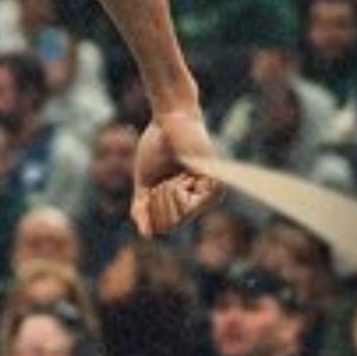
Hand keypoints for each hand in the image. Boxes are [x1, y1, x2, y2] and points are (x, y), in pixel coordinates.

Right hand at [132, 107, 223, 235]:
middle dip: (158, 202)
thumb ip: (143, 207)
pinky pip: (186, 205)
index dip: (150, 210)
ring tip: (175, 175)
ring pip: (178, 216)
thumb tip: (145, 234)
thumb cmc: (157, 146)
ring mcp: (212, 194)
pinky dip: (176, 191)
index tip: (153, 186)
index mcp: (189, 199)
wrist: (169, 121)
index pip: (165, 224)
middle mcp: (204, 200)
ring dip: (166, 195)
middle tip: (165, 180)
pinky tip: (182, 176)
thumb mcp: (145, 182)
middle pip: (171, 223)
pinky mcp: (214, 186)